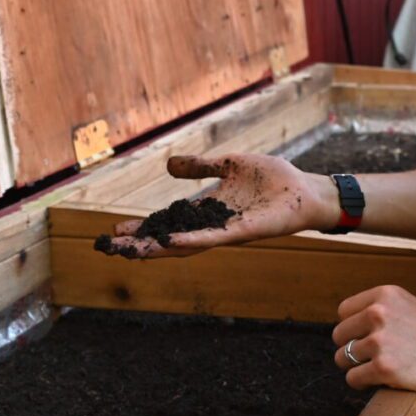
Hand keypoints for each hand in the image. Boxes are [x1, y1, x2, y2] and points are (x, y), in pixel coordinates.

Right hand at [105, 153, 335, 258]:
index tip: (115, 232)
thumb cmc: (274, 179)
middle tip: (109, 249)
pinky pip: (214, 238)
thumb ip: (200, 167)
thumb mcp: (229, 164)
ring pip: (186, 243)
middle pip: (169, 237)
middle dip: (140, 243)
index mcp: (208, 208)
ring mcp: (227, 230)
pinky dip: (192, 240)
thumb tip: (168, 165)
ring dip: (158, 247)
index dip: (143, 227)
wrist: (306, 190)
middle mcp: (213, 223)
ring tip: (130, 251)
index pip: (168, 220)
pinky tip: (171, 242)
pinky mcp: (244, 231)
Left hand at [331, 285, 415, 397]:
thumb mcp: (412, 307)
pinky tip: (378, 381)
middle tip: (369, 357)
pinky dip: (362, 383)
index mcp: (385, 294)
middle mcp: (378, 313)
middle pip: (339, 335)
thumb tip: (355, 325)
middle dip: (351, 348)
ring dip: (356, 367)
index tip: (362, 337)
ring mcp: (380, 341)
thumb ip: (384, 311)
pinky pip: (353, 378)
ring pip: (343, 358)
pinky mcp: (383, 368)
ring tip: (375, 369)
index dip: (352, 327)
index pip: (344, 311)